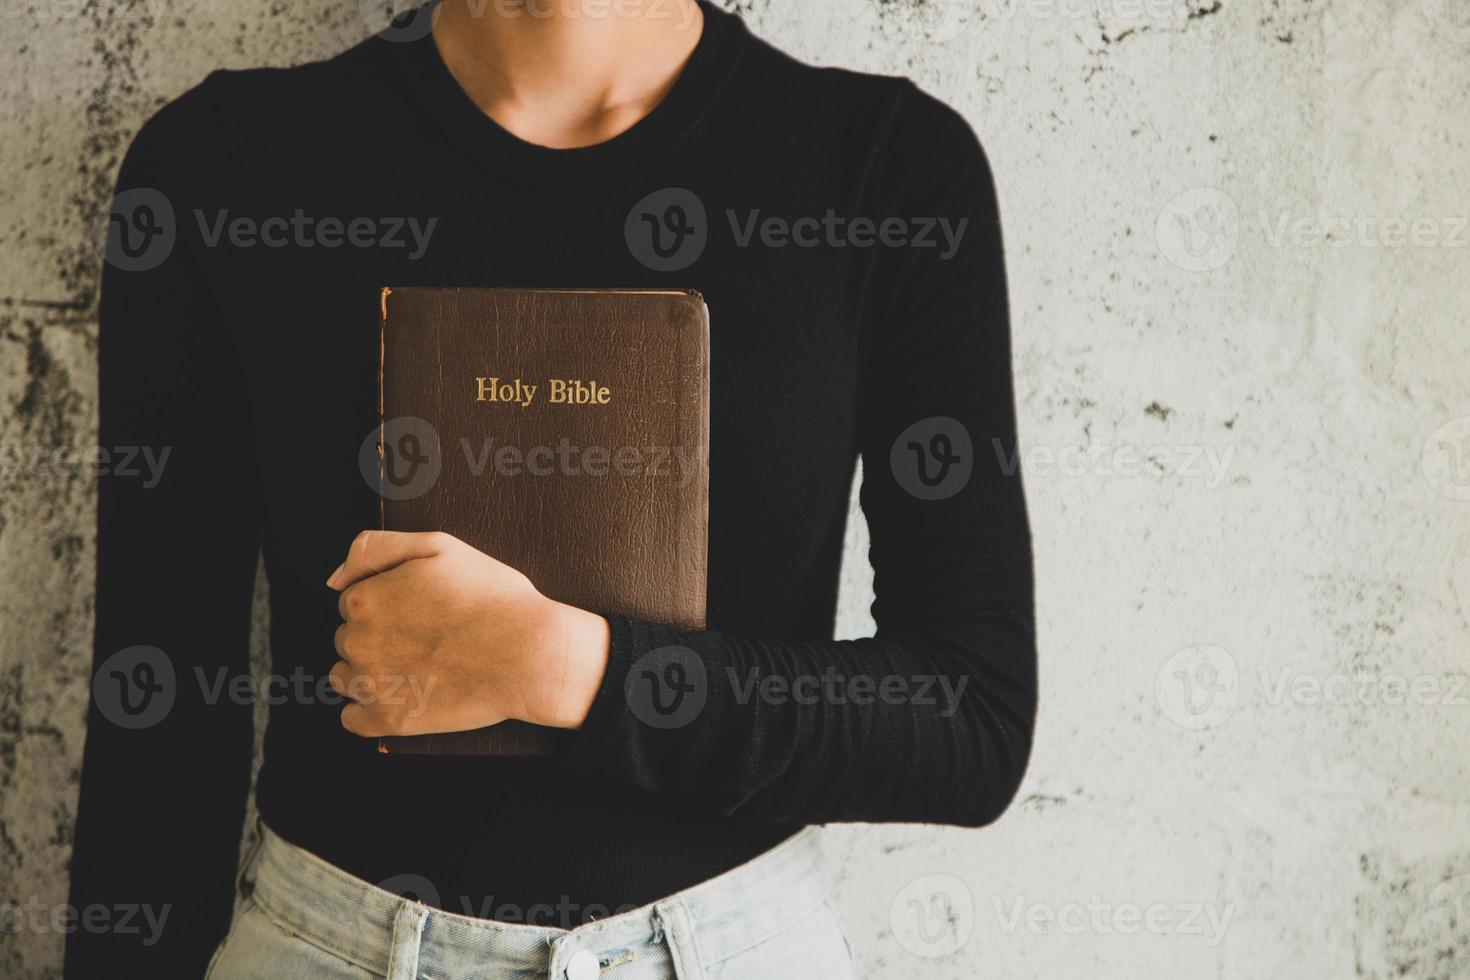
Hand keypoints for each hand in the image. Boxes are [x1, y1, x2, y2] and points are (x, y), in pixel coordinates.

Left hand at [325, 530, 609, 737]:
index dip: (388, 603)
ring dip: (371, 672)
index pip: (353, 602)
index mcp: (365, 598)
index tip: (420, 610)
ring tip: (418, 667)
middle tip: (426, 637)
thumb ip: (375, 548)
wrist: (530, 654)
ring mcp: (372, 684)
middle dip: (379, 637)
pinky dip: (370, 710)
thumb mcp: (439, 546)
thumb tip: (333, 579)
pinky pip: (352, 719)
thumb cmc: (493, 598)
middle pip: (349, 639)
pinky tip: (403, 696)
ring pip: (345, 677)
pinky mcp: (389, 720)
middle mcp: (359, 642)